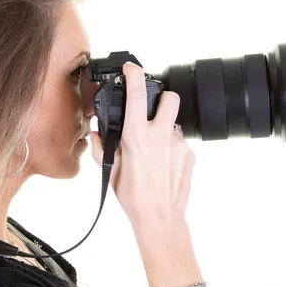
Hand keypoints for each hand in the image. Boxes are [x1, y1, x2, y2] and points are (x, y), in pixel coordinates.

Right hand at [90, 61, 195, 225]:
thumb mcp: (110, 170)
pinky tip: (163, 164)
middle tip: (152, 111)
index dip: (134, 73)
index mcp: (136, 136)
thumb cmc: (133, 197)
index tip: (131, 69)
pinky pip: (180, 143)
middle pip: (170, 98)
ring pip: (173, 123)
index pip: (136, 93)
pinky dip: (170, 148)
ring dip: (164, 130)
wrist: (159, 217)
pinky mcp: (189, 155)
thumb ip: (100, 148)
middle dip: (162, 98)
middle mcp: (160, 135)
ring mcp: (178, 144)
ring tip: (154, 151)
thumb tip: (96, 134)